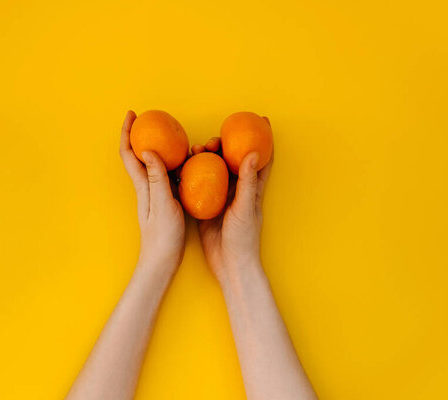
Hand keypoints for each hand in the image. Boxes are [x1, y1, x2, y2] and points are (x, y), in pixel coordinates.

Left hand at [119, 111, 185, 275]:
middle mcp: (147, 186)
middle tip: (153, 119)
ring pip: (155, 163)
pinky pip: (169, 175)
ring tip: (174, 136)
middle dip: (142, 134)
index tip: (133, 114)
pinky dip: (175, 163)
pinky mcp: (167, 201)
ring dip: (160, 147)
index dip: (127, 132)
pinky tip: (189, 163)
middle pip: (139, 154)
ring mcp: (156, 194)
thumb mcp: (162, 204)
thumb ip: (157, 178)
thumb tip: (147, 150)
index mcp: (143, 185)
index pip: (129, 153)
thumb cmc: (162, 236)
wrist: (162, 260)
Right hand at [192, 117, 272, 284]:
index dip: (264, 138)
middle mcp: (238, 190)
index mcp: (253, 188)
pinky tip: (182, 166)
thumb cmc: (244, 237)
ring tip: (195, 149)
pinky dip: (192, 174)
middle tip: (213, 139)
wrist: (229, 263)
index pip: (262, 158)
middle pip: (232, 160)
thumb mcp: (245, 205)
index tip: (261, 119)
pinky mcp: (206, 206)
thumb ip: (247, 180)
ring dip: (206, 157)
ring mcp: (222, 197)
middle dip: (225, 145)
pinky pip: (198, 185)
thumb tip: (253, 152)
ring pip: (214, 170)